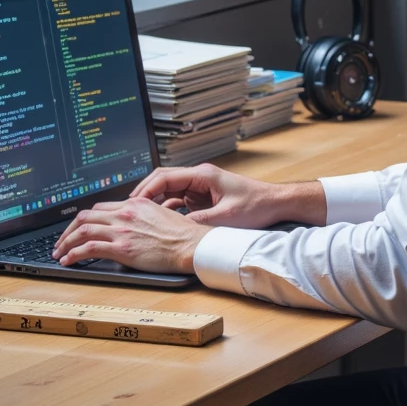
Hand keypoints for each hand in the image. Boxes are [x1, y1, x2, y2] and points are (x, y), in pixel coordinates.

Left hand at [52, 198, 213, 273]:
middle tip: (61, 240)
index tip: (78, 228)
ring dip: (66, 242)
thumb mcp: (160, 214)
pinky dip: (73, 253)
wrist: (191, 244)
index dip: (85, 218)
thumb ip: (142, 216)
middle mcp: (124, 214)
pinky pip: (89, 248)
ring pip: (82, 230)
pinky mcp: (121, 248)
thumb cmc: (182, 234)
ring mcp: (122, 230)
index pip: (100, 207)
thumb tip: (132, 224)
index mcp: (134, 204)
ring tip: (59, 252)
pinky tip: (68, 260)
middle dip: (68, 229)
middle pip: (85, 216)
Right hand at [129, 163, 323, 228]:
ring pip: (169, 191)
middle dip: (145, 194)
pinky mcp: (204, 198)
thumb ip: (199, 222)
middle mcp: (199, 178)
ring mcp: (201, 187)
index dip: (146, 190)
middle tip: (129, 210)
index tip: (133, 203)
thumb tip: (176, 230)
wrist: (276, 203)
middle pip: (162, 181)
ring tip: (140, 218)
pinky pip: (179, 200)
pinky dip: (168, 209)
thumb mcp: (226, 218)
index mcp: (202, 175)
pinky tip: (161, 222)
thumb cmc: (257, 205)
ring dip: (155, 202)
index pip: (164, 177)